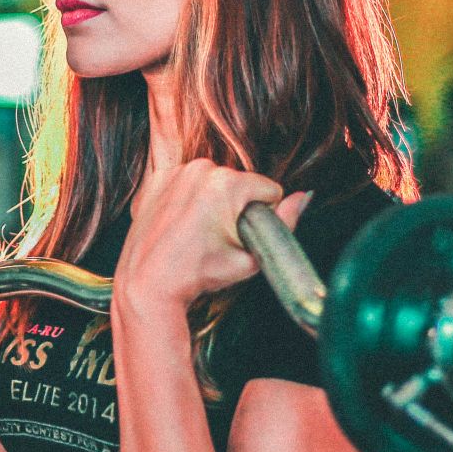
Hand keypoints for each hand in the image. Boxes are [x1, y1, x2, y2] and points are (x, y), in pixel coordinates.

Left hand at [115, 159, 312, 316]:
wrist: (148, 283)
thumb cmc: (198, 274)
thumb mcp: (250, 258)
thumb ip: (284, 225)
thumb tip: (303, 198)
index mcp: (228, 184)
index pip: (268, 189)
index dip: (263, 216)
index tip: (242, 234)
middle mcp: (201, 168)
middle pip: (239, 184)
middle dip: (235, 206)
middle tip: (217, 237)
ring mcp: (176, 172)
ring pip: (212, 181)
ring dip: (211, 200)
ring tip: (198, 232)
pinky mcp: (157, 179)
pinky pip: (186, 182)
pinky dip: (186, 198)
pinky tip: (180, 223)